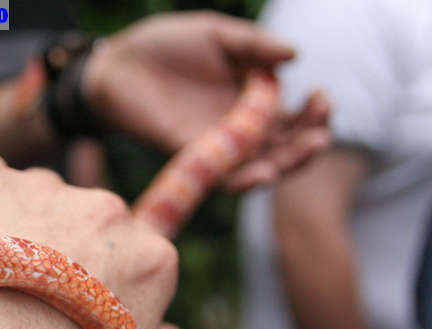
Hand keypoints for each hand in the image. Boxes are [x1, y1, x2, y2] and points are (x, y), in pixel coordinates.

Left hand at [0, 152, 177, 328]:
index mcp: (151, 258)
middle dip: (60, 249)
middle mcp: (105, 209)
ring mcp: (43, 186)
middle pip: (83, 221)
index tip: (68, 312)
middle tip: (20, 298)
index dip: (97, 286)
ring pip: (30, 198)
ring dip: (14, 227)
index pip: (130, 259)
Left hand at [82, 11, 329, 189]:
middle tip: (321, 134)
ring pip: (260, 167)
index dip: (313, 114)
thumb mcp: (216, 35)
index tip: (322, 98)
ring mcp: (216, 146)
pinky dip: (245, 180)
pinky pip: (222, 178)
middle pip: (284, 148)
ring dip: (287, 165)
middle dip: (309, 144)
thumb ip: (253, 45)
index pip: (293, 117)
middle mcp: (239, 128)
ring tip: (305, 151)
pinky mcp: (190, 158)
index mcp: (253, 98)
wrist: (117, 65)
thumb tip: (295, 55)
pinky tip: (263, 173)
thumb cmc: (166, 45)